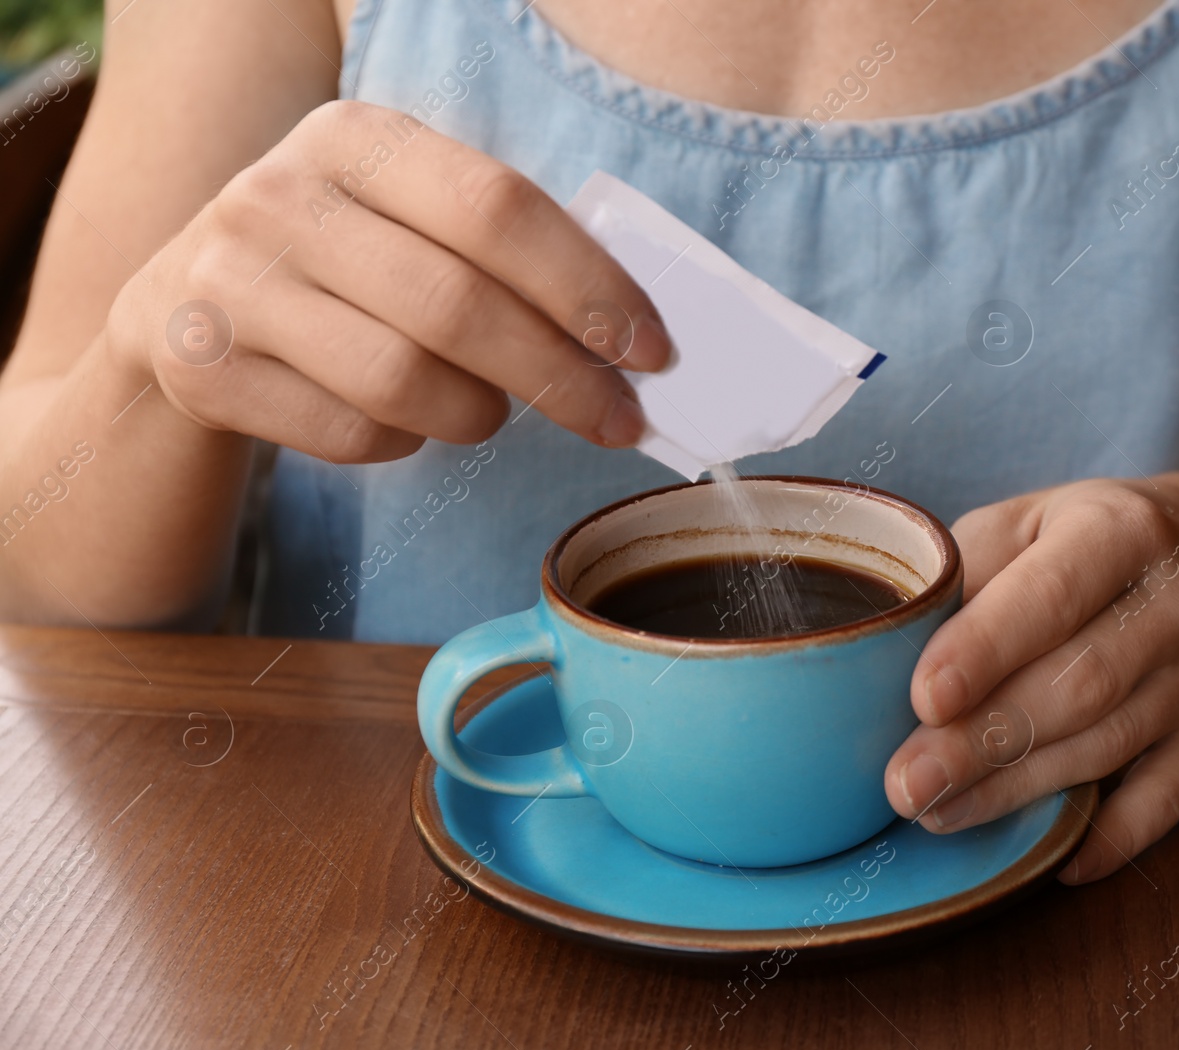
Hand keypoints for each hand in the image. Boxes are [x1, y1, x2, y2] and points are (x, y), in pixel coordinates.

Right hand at [105, 100, 670, 460]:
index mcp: (355, 137)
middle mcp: (279, 196)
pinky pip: (352, 434)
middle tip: (618, 420)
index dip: (589, 287)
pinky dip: (407, 441)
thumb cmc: (345, 266)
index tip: (652, 351)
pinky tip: (408, 419)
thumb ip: (503, 251)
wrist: (186, 311)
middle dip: (562, 377)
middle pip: (458, 306)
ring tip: (492, 410)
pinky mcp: (204, 370)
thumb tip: (633, 337)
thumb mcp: (406, 219)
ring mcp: (230, 283)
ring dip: (479, 415)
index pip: (499, 208)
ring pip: (403, 381)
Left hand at [882, 475, 1178, 882]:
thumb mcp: (1021, 522)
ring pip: (1108, 746)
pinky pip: (1167, 800)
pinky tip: (1055, 860)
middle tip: (907, 784)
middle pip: (1079, 684)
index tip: (924, 700)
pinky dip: (1112, 838)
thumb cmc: (1081, 538)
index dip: (986, 651)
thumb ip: (966, 576)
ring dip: (1016, 790)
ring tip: (937, 811)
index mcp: (1123, 530)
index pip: (1051, 596)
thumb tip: (889, 658)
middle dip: (984, 740)